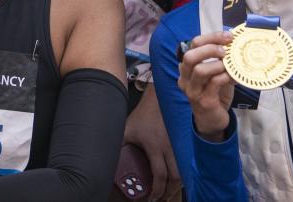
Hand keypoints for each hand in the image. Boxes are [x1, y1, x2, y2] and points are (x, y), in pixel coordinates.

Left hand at [123, 84, 180, 201]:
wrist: (157, 101)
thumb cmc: (143, 115)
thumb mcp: (127, 129)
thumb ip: (120, 144)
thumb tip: (108, 157)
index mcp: (155, 147)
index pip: (159, 175)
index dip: (157, 190)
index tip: (151, 198)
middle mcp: (169, 148)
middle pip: (176, 178)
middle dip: (170, 192)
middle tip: (162, 198)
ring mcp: (178, 146)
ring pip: (183, 171)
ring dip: (176, 184)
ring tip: (168, 190)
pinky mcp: (182, 143)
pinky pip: (185, 163)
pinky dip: (181, 173)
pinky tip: (175, 177)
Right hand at [177, 31, 234, 141]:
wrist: (212, 121)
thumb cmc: (214, 93)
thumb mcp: (214, 74)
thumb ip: (218, 60)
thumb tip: (234, 43)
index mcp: (186, 67)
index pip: (193, 44)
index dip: (211, 37)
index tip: (227, 36)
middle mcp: (185, 78)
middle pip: (190, 56)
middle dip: (210, 49)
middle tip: (225, 50)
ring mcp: (192, 90)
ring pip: (200, 70)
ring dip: (217, 64)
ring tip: (229, 65)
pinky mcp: (203, 101)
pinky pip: (213, 84)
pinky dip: (224, 77)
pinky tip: (233, 77)